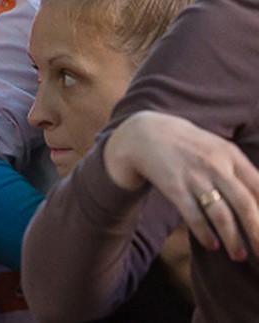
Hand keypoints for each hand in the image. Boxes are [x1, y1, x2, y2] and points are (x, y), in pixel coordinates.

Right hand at [104, 110, 258, 260]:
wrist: (144, 134)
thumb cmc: (188, 145)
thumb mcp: (217, 148)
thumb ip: (239, 170)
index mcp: (231, 155)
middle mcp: (215, 165)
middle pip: (245, 205)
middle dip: (257, 233)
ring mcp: (194, 177)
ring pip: (221, 214)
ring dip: (232, 239)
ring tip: (239, 256)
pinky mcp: (174, 187)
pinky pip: (193, 215)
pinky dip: (204, 232)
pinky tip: (212, 245)